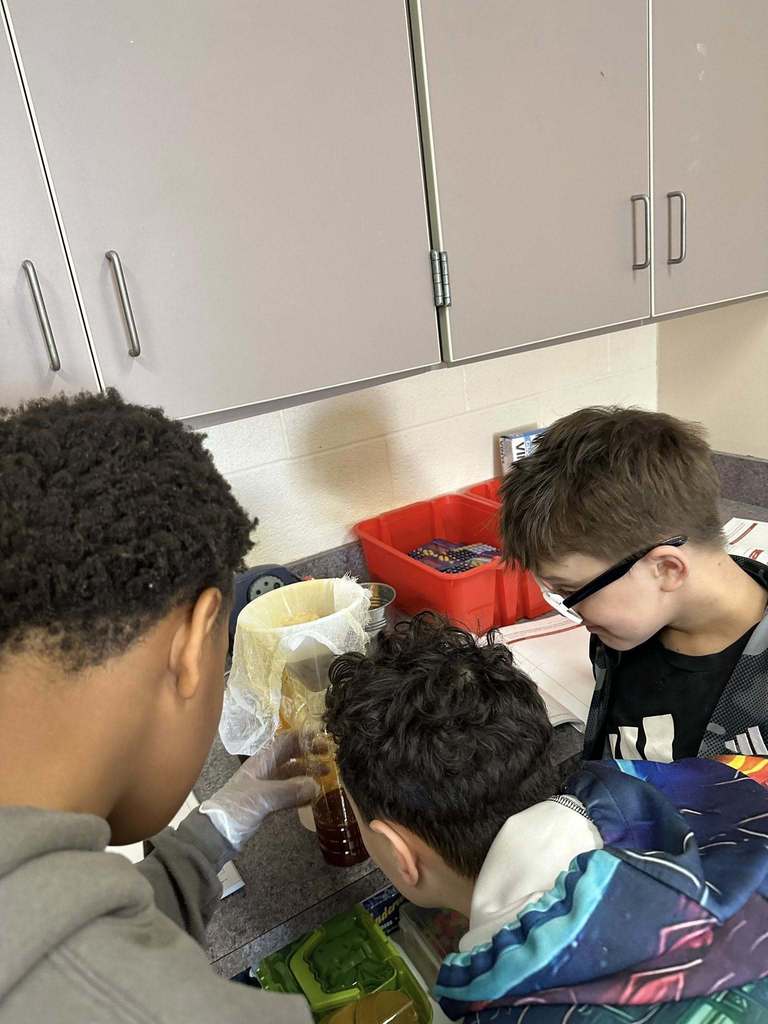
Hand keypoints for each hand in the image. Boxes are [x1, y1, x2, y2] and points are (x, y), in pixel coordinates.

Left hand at [199, 731, 319, 849]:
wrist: (216, 835)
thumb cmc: (235, 809)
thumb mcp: (262, 797)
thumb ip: (289, 791)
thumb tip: (316, 785)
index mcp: (261, 762)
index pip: (285, 742)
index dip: (303, 738)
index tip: (322, 738)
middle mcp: (265, 771)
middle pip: (291, 757)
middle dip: (309, 755)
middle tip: (330, 757)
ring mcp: (266, 788)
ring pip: (292, 776)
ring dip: (308, 774)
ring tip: (327, 776)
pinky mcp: (267, 805)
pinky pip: (289, 794)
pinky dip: (302, 793)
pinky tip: (314, 796)